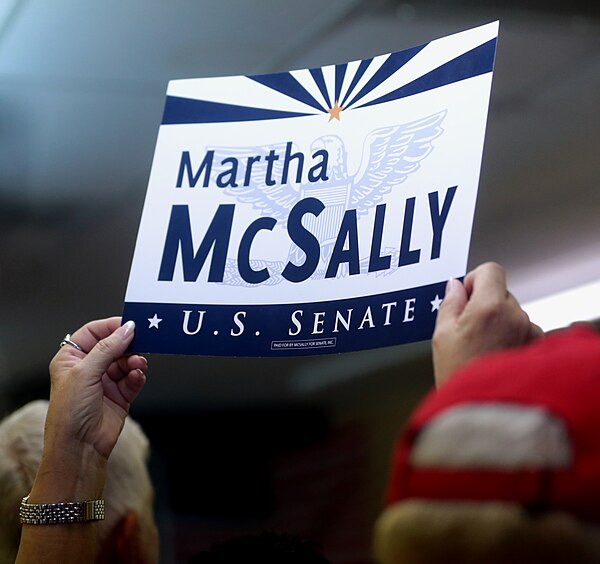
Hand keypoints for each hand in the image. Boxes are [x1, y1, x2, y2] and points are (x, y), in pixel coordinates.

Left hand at [46, 317, 146, 461]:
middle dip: (128, 345)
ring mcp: (105, 382)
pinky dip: (138, 375)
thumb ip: (107, 348)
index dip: (111, 327)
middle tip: (141, 342)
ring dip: (134, 361)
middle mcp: (88, 368)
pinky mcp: (120, 395)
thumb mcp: (84, 373)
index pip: (93, 333)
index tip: (129, 324)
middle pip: (114, 346)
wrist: (79, 447)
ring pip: (126, 361)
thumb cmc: (69, 413)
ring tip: (138, 364)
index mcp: (71, 359)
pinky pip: (133, 378)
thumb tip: (126, 330)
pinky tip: (137, 376)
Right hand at [432, 262, 541, 386]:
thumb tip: (454, 286)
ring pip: (512, 313)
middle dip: (484, 304)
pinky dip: (511, 338)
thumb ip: (450, 303)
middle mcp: (516, 317)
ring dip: (499, 322)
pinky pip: (524, 331)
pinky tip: (495, 356)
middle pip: (501, 293)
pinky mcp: (539, 348)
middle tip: (468, 330)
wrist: (482, 413)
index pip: (491, 270)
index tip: (465, 295)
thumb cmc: (459, 377)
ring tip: (481, 348)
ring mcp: (531, 333)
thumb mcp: (442, 336)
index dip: (474, 279)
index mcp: (490, 308)